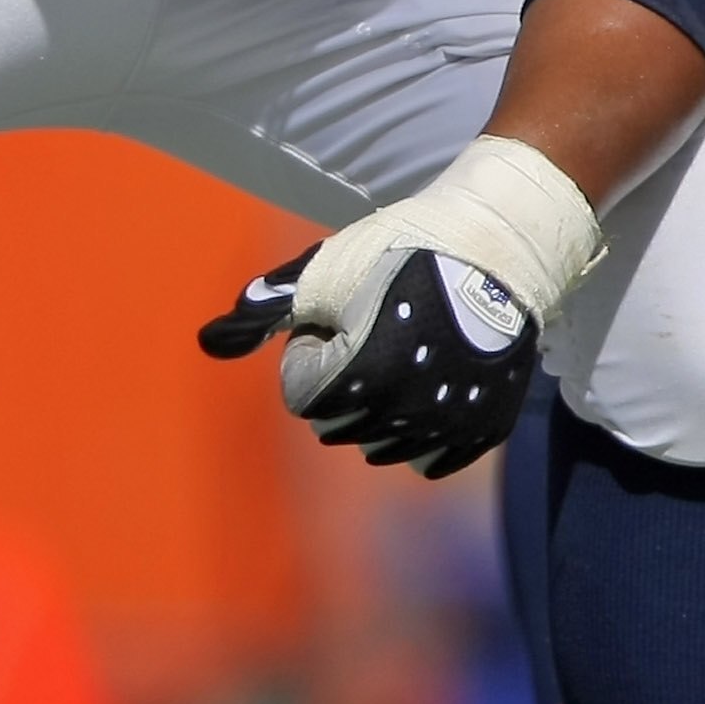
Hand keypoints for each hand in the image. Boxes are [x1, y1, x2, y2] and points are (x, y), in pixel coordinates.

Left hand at [198, 138, 600, 479]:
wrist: (496, 244)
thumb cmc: (399, 249)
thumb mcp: (321, 272)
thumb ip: (263, 313)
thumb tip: (208, 342)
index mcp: (354, 380)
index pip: (300, 393)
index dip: (314, 348)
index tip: (343, 315)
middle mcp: (401, 415)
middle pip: (335, 423)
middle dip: (343, 381)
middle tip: (377, 327)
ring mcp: (446, 426)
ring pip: (381, 446)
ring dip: (380, 408)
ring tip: (408, 350)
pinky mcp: (483, 429)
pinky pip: (431, 460)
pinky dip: (422, 433)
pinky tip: (430, 390)